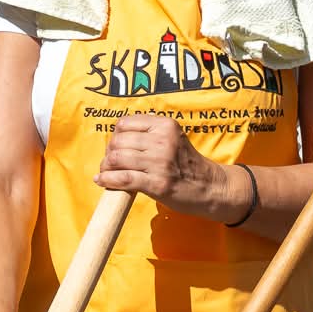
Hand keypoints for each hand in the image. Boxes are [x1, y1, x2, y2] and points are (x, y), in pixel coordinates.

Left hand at [96, 114, 240, 218]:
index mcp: (165, 125)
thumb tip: (116, 137)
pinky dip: (108, 180)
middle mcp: (163, 141)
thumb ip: (150, 134)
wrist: (210, 187)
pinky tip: (102, 181)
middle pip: (118, 142)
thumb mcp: (173, 138)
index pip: (124, 123)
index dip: (114, 136)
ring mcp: (160, 162)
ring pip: (116, 159)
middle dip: (108, 153)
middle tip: (109, 163)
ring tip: (105, 173)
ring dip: (105, 168)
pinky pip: (123, 178)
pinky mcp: (157, 183)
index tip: (116, 146)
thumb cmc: (187, 164)